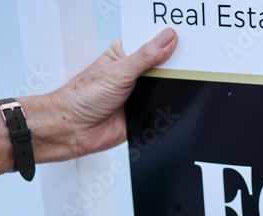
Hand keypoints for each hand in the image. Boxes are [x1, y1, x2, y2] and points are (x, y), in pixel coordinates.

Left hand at [38, 28, 177, 160]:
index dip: (167, 39)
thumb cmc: (82, 97)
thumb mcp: (118, 72)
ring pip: (166, 88)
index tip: (183, 38)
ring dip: (171, 88)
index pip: (152, 42)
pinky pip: (164, 110)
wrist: (75, 129)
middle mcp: (134, 73)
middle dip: (173, 66)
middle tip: (187, 64)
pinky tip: (172, 104)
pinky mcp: (144, 114)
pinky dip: (169, 109)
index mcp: (125, 55)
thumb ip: (145, 57)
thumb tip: (167, 38)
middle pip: (163, 65)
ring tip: (179, 84)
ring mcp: (140, 94)